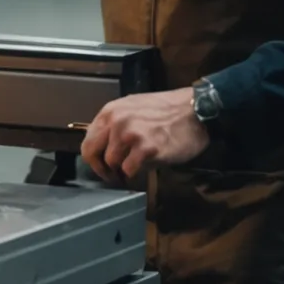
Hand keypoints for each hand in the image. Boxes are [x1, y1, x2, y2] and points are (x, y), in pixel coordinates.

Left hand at [80, 88, 209, 184]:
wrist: (196, 109)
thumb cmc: (166, 109)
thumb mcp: (132, 107)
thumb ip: (115, 123)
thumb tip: (104, 144)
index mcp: (110, 111)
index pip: (88, 141)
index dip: (93, 158)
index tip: (102, 166)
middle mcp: (116, 122)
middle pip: (93, 155)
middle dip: (102, 169)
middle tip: (112, 176)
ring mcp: (131, 135)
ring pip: (112, 164)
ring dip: (121, 171)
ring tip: (132, 169)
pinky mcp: (147, 149)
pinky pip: (130, 170)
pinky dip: (135, 173)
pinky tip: (144, 168)